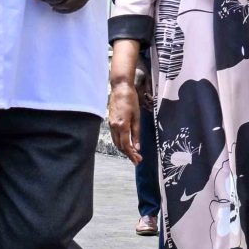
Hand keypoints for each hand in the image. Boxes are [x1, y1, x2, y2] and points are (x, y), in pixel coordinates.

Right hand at [108, 42, 142, 161]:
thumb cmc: (131, 100)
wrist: (120, 88)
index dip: (131, 154)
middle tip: (137, 160)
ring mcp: (110, 124)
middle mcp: (114, 127)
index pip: (126, 145)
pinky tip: (126, 144)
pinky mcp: (110, 121)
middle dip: (128, 154)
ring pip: (116, 142)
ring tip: (133, 154)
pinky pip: (114, 136)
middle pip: (119, 145)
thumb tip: (137, 147)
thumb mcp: (137, 116)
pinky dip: (120, 142)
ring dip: (124, 149)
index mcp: (122, 125)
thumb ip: (136, 133)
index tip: (138, 160)